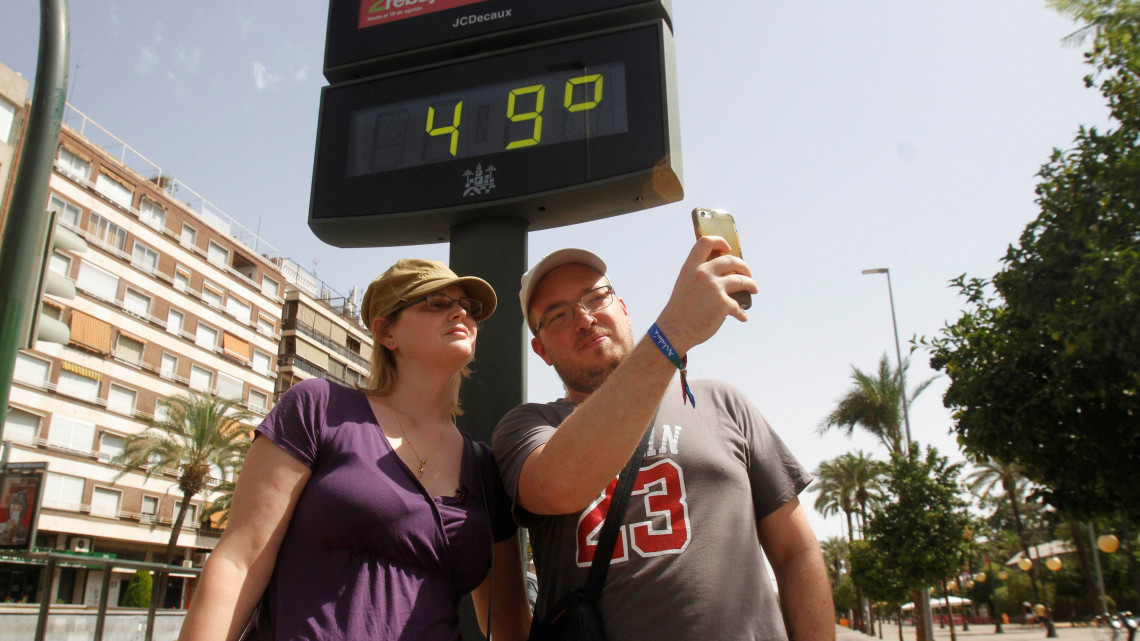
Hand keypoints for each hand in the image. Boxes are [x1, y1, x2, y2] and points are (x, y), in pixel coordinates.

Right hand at [654, 236, 757, 352]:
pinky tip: (742, 317)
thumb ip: (699, 275)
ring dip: (751, 285)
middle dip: (744, 266)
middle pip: (731, 261)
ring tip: (754, 289)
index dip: (720, 241)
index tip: (728, 248)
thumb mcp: (685, 284)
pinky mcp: (723, 303)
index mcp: (691, 267)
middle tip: (748, 273)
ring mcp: (714, 288)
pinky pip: (738, 307)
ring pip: (742, 281)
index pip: (706, 242)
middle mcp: (703, 273)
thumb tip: (722, 273)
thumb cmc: (680, 310)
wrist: (674, 330)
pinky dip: (741, 313)